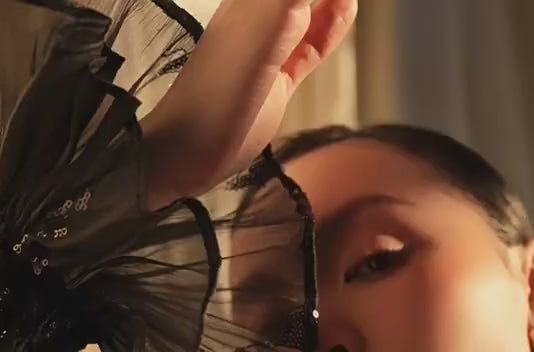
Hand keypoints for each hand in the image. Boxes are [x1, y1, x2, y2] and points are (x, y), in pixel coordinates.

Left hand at [142, 0, 357, 207]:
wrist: (186, 154)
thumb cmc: (214, 101)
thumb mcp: (259, 40)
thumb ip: (288, 6)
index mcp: (251, 1)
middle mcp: (257, 15)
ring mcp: (268, 49)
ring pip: (307, 9)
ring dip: (328, 0)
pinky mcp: (275, 79)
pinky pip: (310, 44)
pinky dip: (329, 26)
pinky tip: (347, 9)